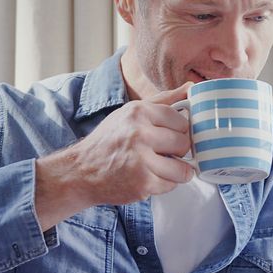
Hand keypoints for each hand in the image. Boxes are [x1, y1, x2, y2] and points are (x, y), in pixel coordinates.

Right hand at [34, 83, 195, 229]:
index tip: (170, 135)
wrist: (81, 172)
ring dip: (176, 171)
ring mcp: (141, 160)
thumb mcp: (130, 113)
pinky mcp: (142, 184)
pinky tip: (149, 177)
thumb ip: (163, 101)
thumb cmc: (108, 141)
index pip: (181, 119)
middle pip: (184, 143)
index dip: (179, 130)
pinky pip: (171, 185)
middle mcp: (139, 133)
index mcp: (138, 112)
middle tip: (164, 152)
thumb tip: (191, 86)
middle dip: (178, 151)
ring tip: (162, 167)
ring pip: (183, 169)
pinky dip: (164, 184)